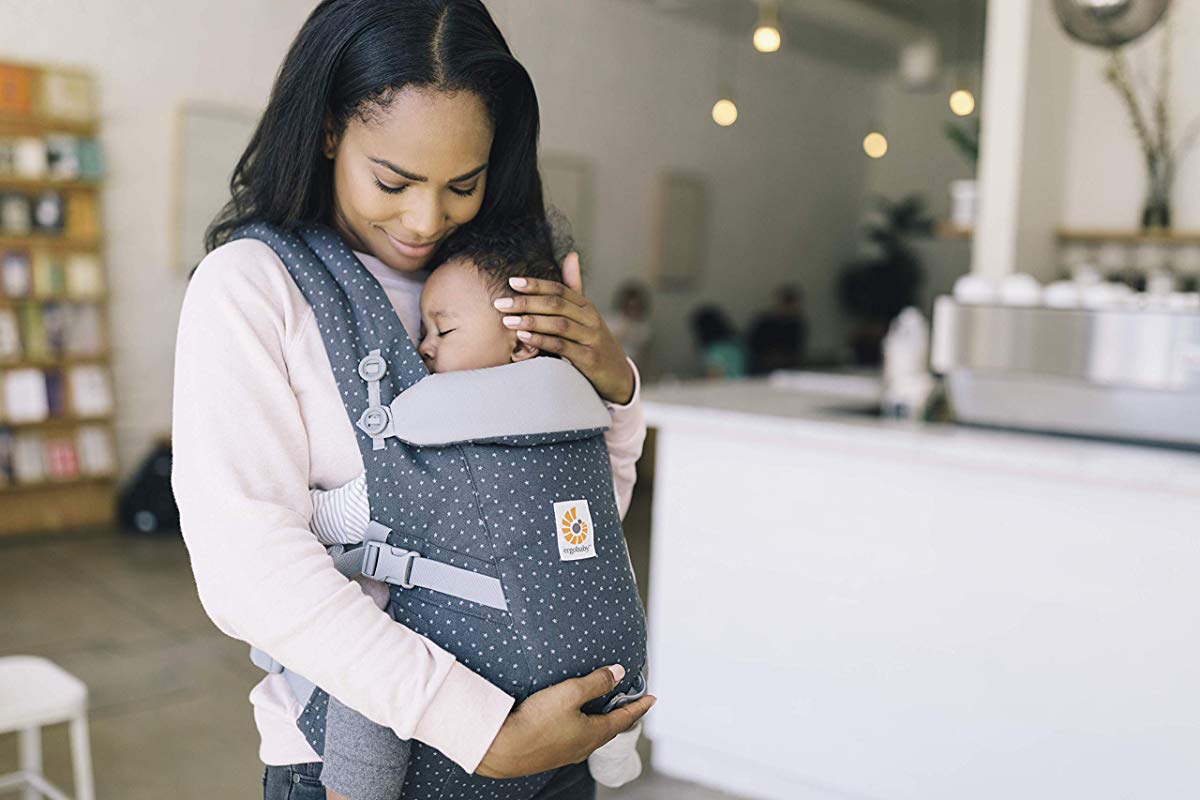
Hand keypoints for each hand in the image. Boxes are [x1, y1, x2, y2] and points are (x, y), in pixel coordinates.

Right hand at [475, 664, 655, 778]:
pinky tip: (574, 721)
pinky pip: (576, 737)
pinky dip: (584, 725)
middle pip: (610, 728)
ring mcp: (566, 752)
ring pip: (593, 734)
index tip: (651, 699)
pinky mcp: (550, 752)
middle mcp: (583, 746)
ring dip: (603, 720)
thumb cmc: (536, 722)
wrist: (501, 748)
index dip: (639, 706)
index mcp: (594, 733)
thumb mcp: (570, 693)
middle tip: (631, 703)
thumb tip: (619, 673)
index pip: (625, 718)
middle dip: (622, 714)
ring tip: (605, 709)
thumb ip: (596, 682)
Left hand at [494, 253, 635, 404]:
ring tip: (507, 320)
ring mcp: (591, 338)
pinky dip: (542, 340)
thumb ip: (574, 289)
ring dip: (531, 320)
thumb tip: (571, 255)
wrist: (618, 375)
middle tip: (500, 303)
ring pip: (558, 324)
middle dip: (526, 302)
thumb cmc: (593, 342)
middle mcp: (591, 319)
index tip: (512, 282)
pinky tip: (524, 337)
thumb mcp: (585, 316)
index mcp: (586, 306)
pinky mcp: (590, 359)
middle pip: (556, 304)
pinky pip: (562, 346)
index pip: (559, 289)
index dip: (536, 284)